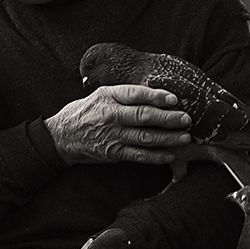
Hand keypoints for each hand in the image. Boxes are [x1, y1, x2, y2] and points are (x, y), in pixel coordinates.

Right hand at [44, 84, 190, 165]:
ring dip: (167, 138)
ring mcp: (113, 136)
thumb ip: (124, 93)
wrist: (63, 135)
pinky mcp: (114, 153)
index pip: (136, 94)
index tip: (174, 98)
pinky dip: (155, 156)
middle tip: (186, 118)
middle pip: (144, 116)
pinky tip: (170, 155)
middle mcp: (111, 115)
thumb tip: (154, 92)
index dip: (156, 96)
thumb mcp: (101, 94)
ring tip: (184, 137)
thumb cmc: (86, 111)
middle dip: (168, 118)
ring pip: (144, 138)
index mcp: (109, 97)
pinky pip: (138, 155)